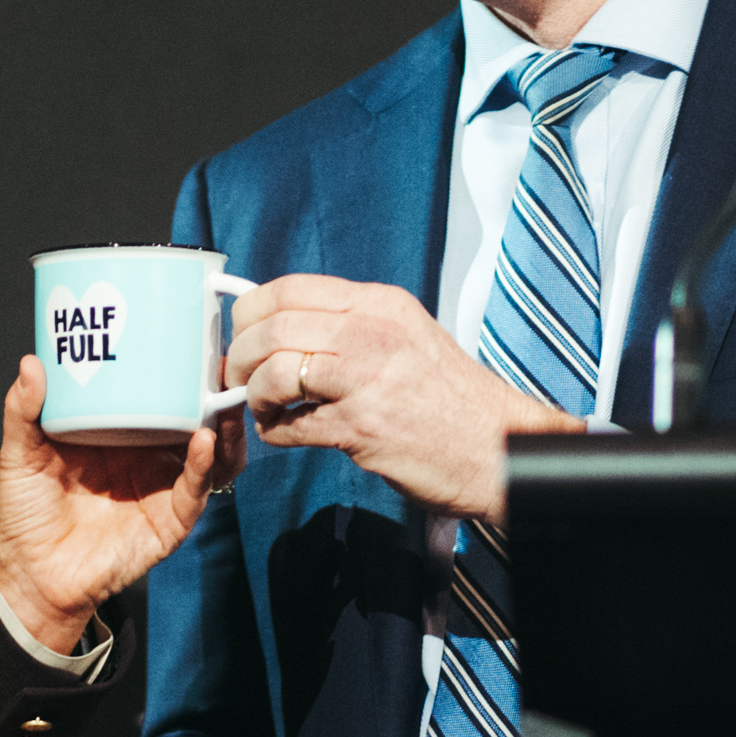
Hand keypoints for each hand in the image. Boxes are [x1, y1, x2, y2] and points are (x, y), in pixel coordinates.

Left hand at [0, 356, 222, 655]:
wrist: (31, 574)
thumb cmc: (26, 513)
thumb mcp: (20, 454)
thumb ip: (24, 411)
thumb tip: (30, 362)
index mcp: (120, 432)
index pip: (158, 394)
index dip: (178, 369)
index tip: (190, 337)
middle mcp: (149, 456)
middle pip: (194, 418)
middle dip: (213, 391)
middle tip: (220, 360)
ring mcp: (163, 487)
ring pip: (209, 452)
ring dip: (223, 425)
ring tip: (224, 398)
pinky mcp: (170, 521)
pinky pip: (196, 489)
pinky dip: (204, 464)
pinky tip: (204, 440)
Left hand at [223, 275, 577, 520]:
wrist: (499, 448)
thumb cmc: (449, 397)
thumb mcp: (406, 337)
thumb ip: (351, 326)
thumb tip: (282, 327)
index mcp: (380, 304)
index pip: (288, 288)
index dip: (248, 312)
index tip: (239, 334)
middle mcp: (373, 332)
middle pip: (271, 328)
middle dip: (238, 357)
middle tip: (236, 378)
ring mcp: (367, 379)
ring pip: (273, 371)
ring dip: (253, 395)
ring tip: (263, 408)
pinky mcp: (362, 428)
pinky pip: (291, 425)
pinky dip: (275, 431)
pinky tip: (286, 432)